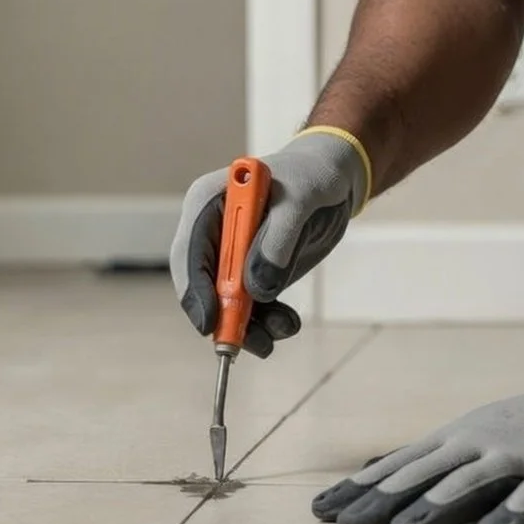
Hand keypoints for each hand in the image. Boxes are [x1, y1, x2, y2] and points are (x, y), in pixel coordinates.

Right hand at [168, 127, 370, 356]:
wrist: (334, 177)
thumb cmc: (313, 177)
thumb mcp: (300, 201)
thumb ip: (278, 241)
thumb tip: (257, 289)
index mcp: (208, 203)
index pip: (189, 252)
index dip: (195, 290)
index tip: (210, 322)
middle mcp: (212, 232)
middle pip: (201, 284)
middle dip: (220, 317)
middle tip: (239, 346)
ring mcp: (231, 255)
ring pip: (225, 302)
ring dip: (246, 326)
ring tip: (275, 338)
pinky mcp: (252, 272)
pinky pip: (249, 307)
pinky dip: (265, 322)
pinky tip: (286, 325)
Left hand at [311, 361, 523, 523]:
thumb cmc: (521, 431)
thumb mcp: (466, 438)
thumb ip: (423, 460)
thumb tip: (366, 473)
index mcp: (452, 441)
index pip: (397, 467)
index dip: (359, 490)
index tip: (320, 511)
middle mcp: (478, 444)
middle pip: (424, 476)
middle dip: (383, 502)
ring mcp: (519, 456)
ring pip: (471, 483)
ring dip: (437, 507)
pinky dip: (514, 513)